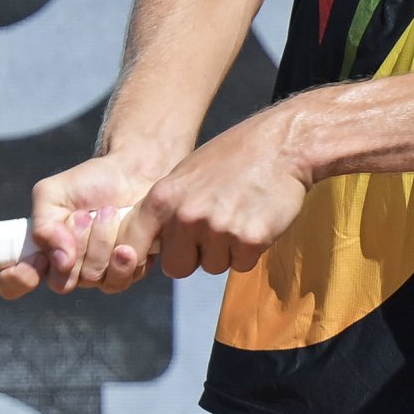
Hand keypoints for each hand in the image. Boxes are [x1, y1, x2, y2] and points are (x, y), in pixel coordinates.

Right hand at [0, 150, 168, 299]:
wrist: (131, 173)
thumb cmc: (88, 183)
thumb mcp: (52, 194)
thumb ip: (44, 225)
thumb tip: (60, 260)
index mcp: (42, 252)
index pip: (16, 283)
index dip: (18, 279)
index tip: (35, 260)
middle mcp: (67, 270)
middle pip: (63, 281)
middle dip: (75, 244)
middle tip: (83, 214)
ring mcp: (97, 274)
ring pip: (93, 277)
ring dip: (101, 241)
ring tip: (108, 212)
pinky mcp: (127, 272)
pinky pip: (123, 276)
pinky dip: (125, 249)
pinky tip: (129, 227)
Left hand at [104, 108, 312, 290]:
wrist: (280, 145)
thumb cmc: (233, 157)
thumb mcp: (185, 175)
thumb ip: (166, 209)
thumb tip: (150, 243)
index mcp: (164, 198)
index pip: (134, 244)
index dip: (136, 259)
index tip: (138, 265)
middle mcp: (186, 216)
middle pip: (176, 267)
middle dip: (193, 257)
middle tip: (213, 231)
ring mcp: (218, 229)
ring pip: (213, 267)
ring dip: (226, 252)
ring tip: (238, 216)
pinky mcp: (249, 239)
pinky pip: (242, 265)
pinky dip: (250, 251)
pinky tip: (255, 220)